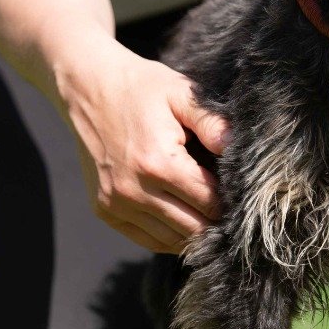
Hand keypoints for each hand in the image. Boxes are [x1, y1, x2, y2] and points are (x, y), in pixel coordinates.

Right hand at [53, 36, 229, 253]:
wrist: (87, 89)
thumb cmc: (140, 88)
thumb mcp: (180, 93)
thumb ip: (211, 122)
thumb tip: (235, 148)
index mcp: (158, 163)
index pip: (209, 202)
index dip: (230, 201)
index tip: (241, 194)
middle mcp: (134, 190)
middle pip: (192, 228)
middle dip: (215, 221)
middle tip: (231, 209)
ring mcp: (116, 203)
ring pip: (170, 240)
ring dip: (193, 233)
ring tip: (208, 215)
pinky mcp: (104, 210)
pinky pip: (145, 240)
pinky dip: (167, 237)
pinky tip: (182, 222)